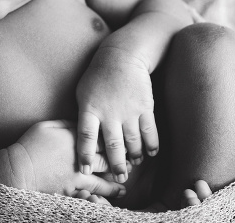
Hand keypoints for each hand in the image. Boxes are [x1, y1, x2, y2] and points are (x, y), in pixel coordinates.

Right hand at [12, 120, 124, 200]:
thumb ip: (68, 124)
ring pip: (101, 182)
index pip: (101, 141)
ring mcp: (76, 178)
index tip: (121, 143)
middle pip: (105, 161)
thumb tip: (82, 124)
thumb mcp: (48, 126)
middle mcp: (80, 159)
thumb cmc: (31, 145)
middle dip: (119, 163)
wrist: (19, 169)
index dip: (113, 142)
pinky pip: (88, 196)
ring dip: (114, 185)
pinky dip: (99, 199)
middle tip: (130, 165)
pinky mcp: (70, 192)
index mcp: (76, 141)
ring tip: (123, 187)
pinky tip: (105, 201)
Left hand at [76, 42, 158, 182]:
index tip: (85, 170)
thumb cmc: (98, 75)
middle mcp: (109, 112)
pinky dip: (152, 145)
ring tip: (134, 165)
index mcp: (90, 109)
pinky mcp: (145, 107)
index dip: (85, 155)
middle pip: (113, 145)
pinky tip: (151, 153)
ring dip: (135, 156)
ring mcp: (129, 110)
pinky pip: (150, 131)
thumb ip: (84, 115)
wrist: (122, 55)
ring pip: (133, 142)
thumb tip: (83, 140)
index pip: (85, 137)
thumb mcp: (82, 93)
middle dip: (116, 165)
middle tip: (119, 179)